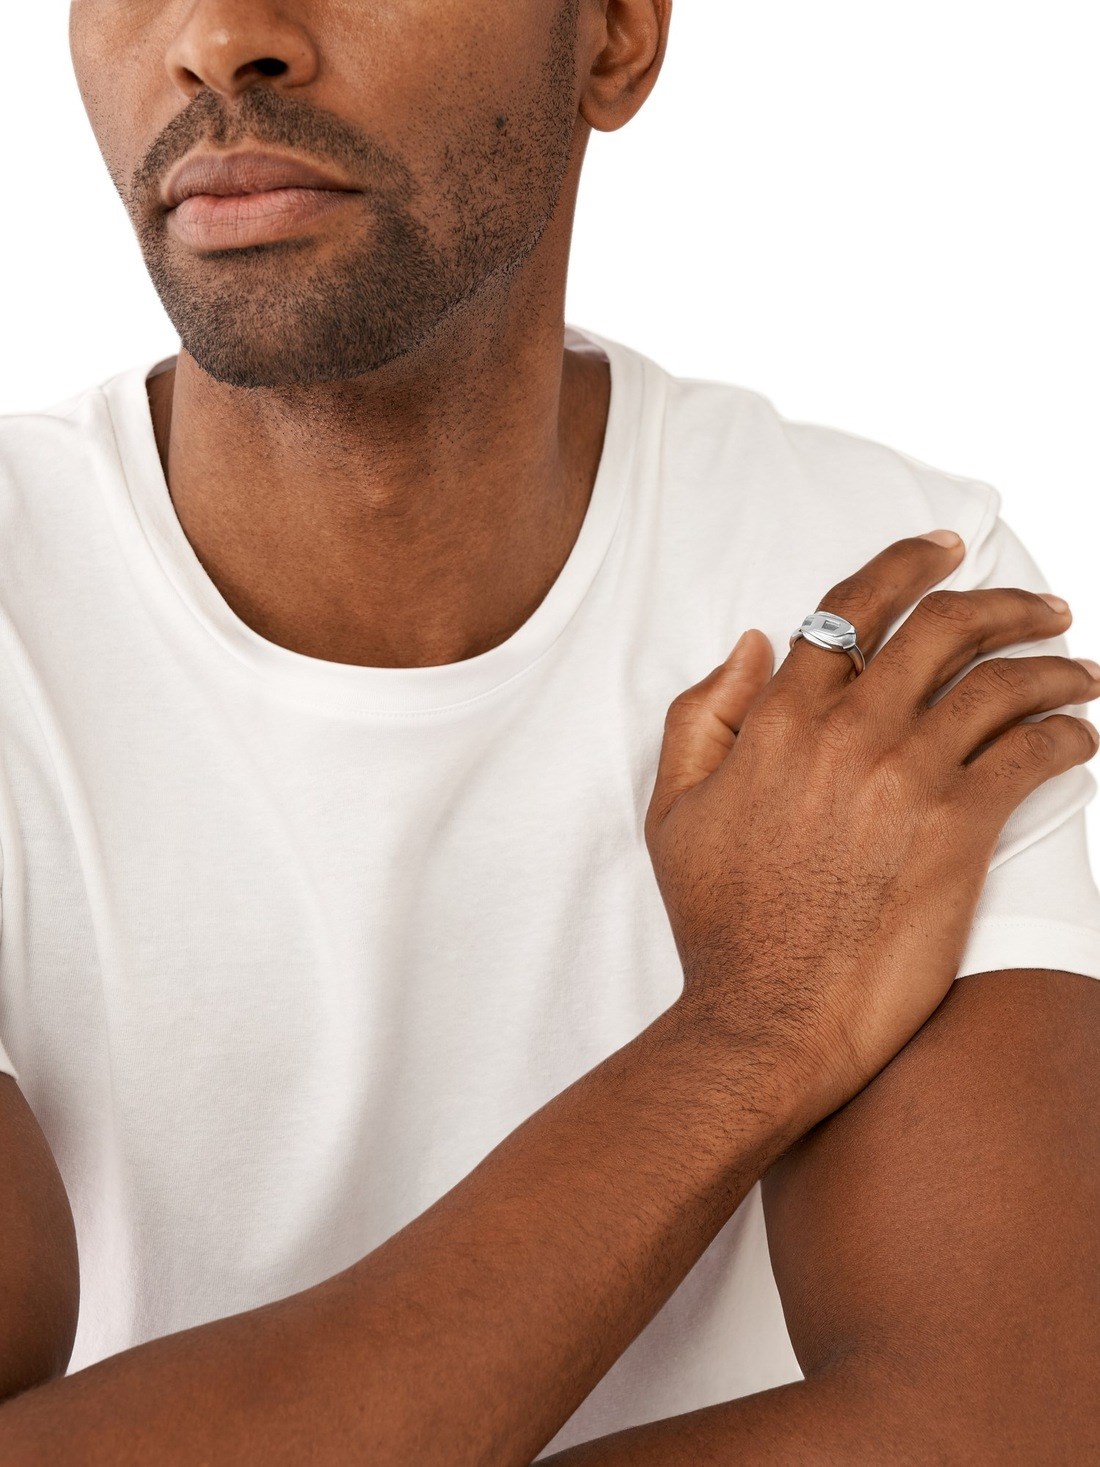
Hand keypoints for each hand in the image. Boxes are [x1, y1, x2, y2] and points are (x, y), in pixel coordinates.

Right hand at [644, 530, 1099, 1127]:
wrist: (767, 1016)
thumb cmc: (719, 922)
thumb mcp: (674, 808)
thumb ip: (705, 714)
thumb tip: (757, 643)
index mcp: (780, 718)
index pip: (853, 607)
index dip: (907, 563)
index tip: (946, 547)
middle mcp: (849, 731)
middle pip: (943, 627)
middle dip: (1002, 601)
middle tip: (1042, 606)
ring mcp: (908, 776)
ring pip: (1001, 683)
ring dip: (1053, 664)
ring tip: (1080, 668)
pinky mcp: (960, 830)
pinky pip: (1032, 752)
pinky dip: (1066, 733)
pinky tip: (1079, 737)